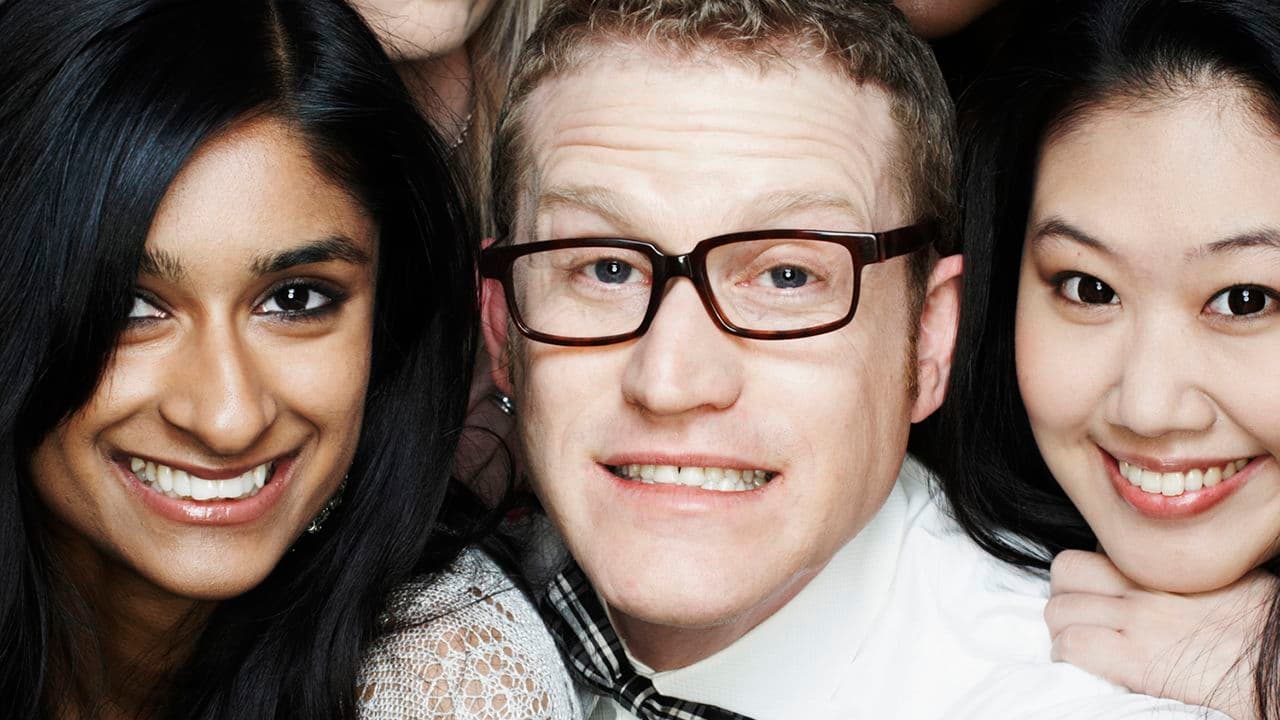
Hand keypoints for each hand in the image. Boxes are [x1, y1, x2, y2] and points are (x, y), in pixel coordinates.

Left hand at [1046, 549, 1277, 719]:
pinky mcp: (1135, 659)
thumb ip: (1192, 576)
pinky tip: (1087, 665)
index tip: (1105, 592)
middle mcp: (1144, 587)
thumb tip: (1181, 583)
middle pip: (1067, 571)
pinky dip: (1068, 656)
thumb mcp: (1234, 582)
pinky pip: (1072, 645)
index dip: (1096, 573)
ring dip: (1062, 628)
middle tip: (1083, 617)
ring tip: (1082, 643)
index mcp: (1168, 566)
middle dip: (1065, 595)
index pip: (1101, 549)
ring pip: (1059, 609)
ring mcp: (1136, 621)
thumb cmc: (1265, 628)